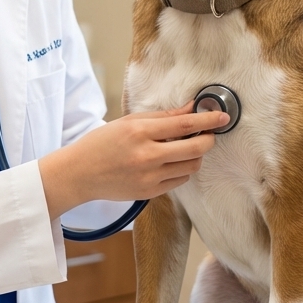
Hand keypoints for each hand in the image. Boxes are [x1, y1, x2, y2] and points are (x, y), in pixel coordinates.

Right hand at [38, 104, 228, 218]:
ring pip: (191, 166)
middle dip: (208, 139)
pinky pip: (179, 181)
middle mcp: (146, 155)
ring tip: (186, 147)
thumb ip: (162, 116)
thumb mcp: (129, 122)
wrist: (80, 174)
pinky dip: (181, 170)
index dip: (208, 119)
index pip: (184, 125)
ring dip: (195, 155)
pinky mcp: (149, 193)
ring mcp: (149, 177)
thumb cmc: (102, 143)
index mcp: (139, 132)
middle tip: (209, 133)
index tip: (222, 116)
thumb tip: (190, 109)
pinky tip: (171, 162)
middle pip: (195, 148)